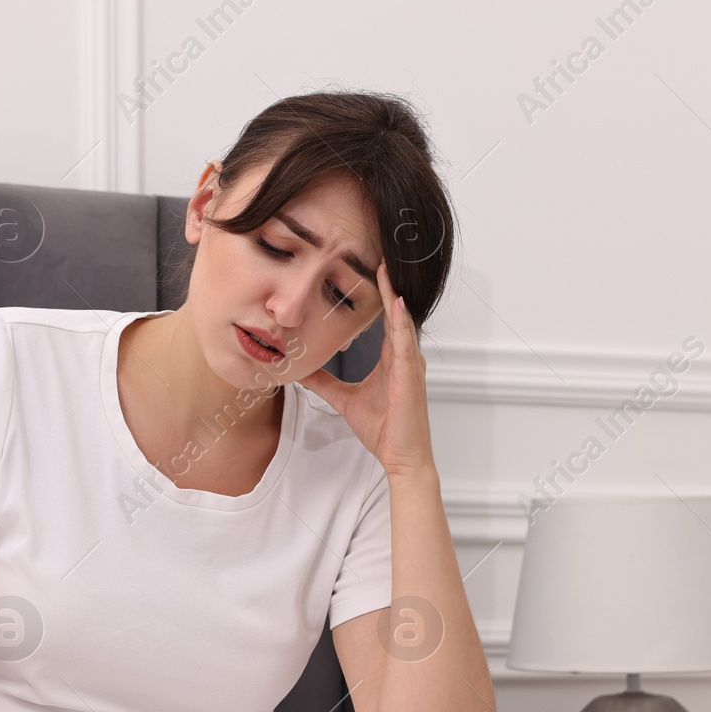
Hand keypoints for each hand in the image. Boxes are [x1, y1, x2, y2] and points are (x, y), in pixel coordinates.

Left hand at [300, 259, 434, 479]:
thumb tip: (300, 371)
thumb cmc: (383, 429)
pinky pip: (406, 343)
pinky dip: (401, 322)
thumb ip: (324, 383)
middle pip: (395, 312)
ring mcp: (410, 364)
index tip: (367, 268)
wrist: (401, 456)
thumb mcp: (344, 400)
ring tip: (385, 268)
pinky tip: (395, 303)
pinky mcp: (410, 375)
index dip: (377, 294)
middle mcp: (404, 356)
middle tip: (379, 254)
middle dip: (387, 284)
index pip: (384, 318)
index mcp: (392, 358)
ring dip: (393, 294)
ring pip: (401, 321)